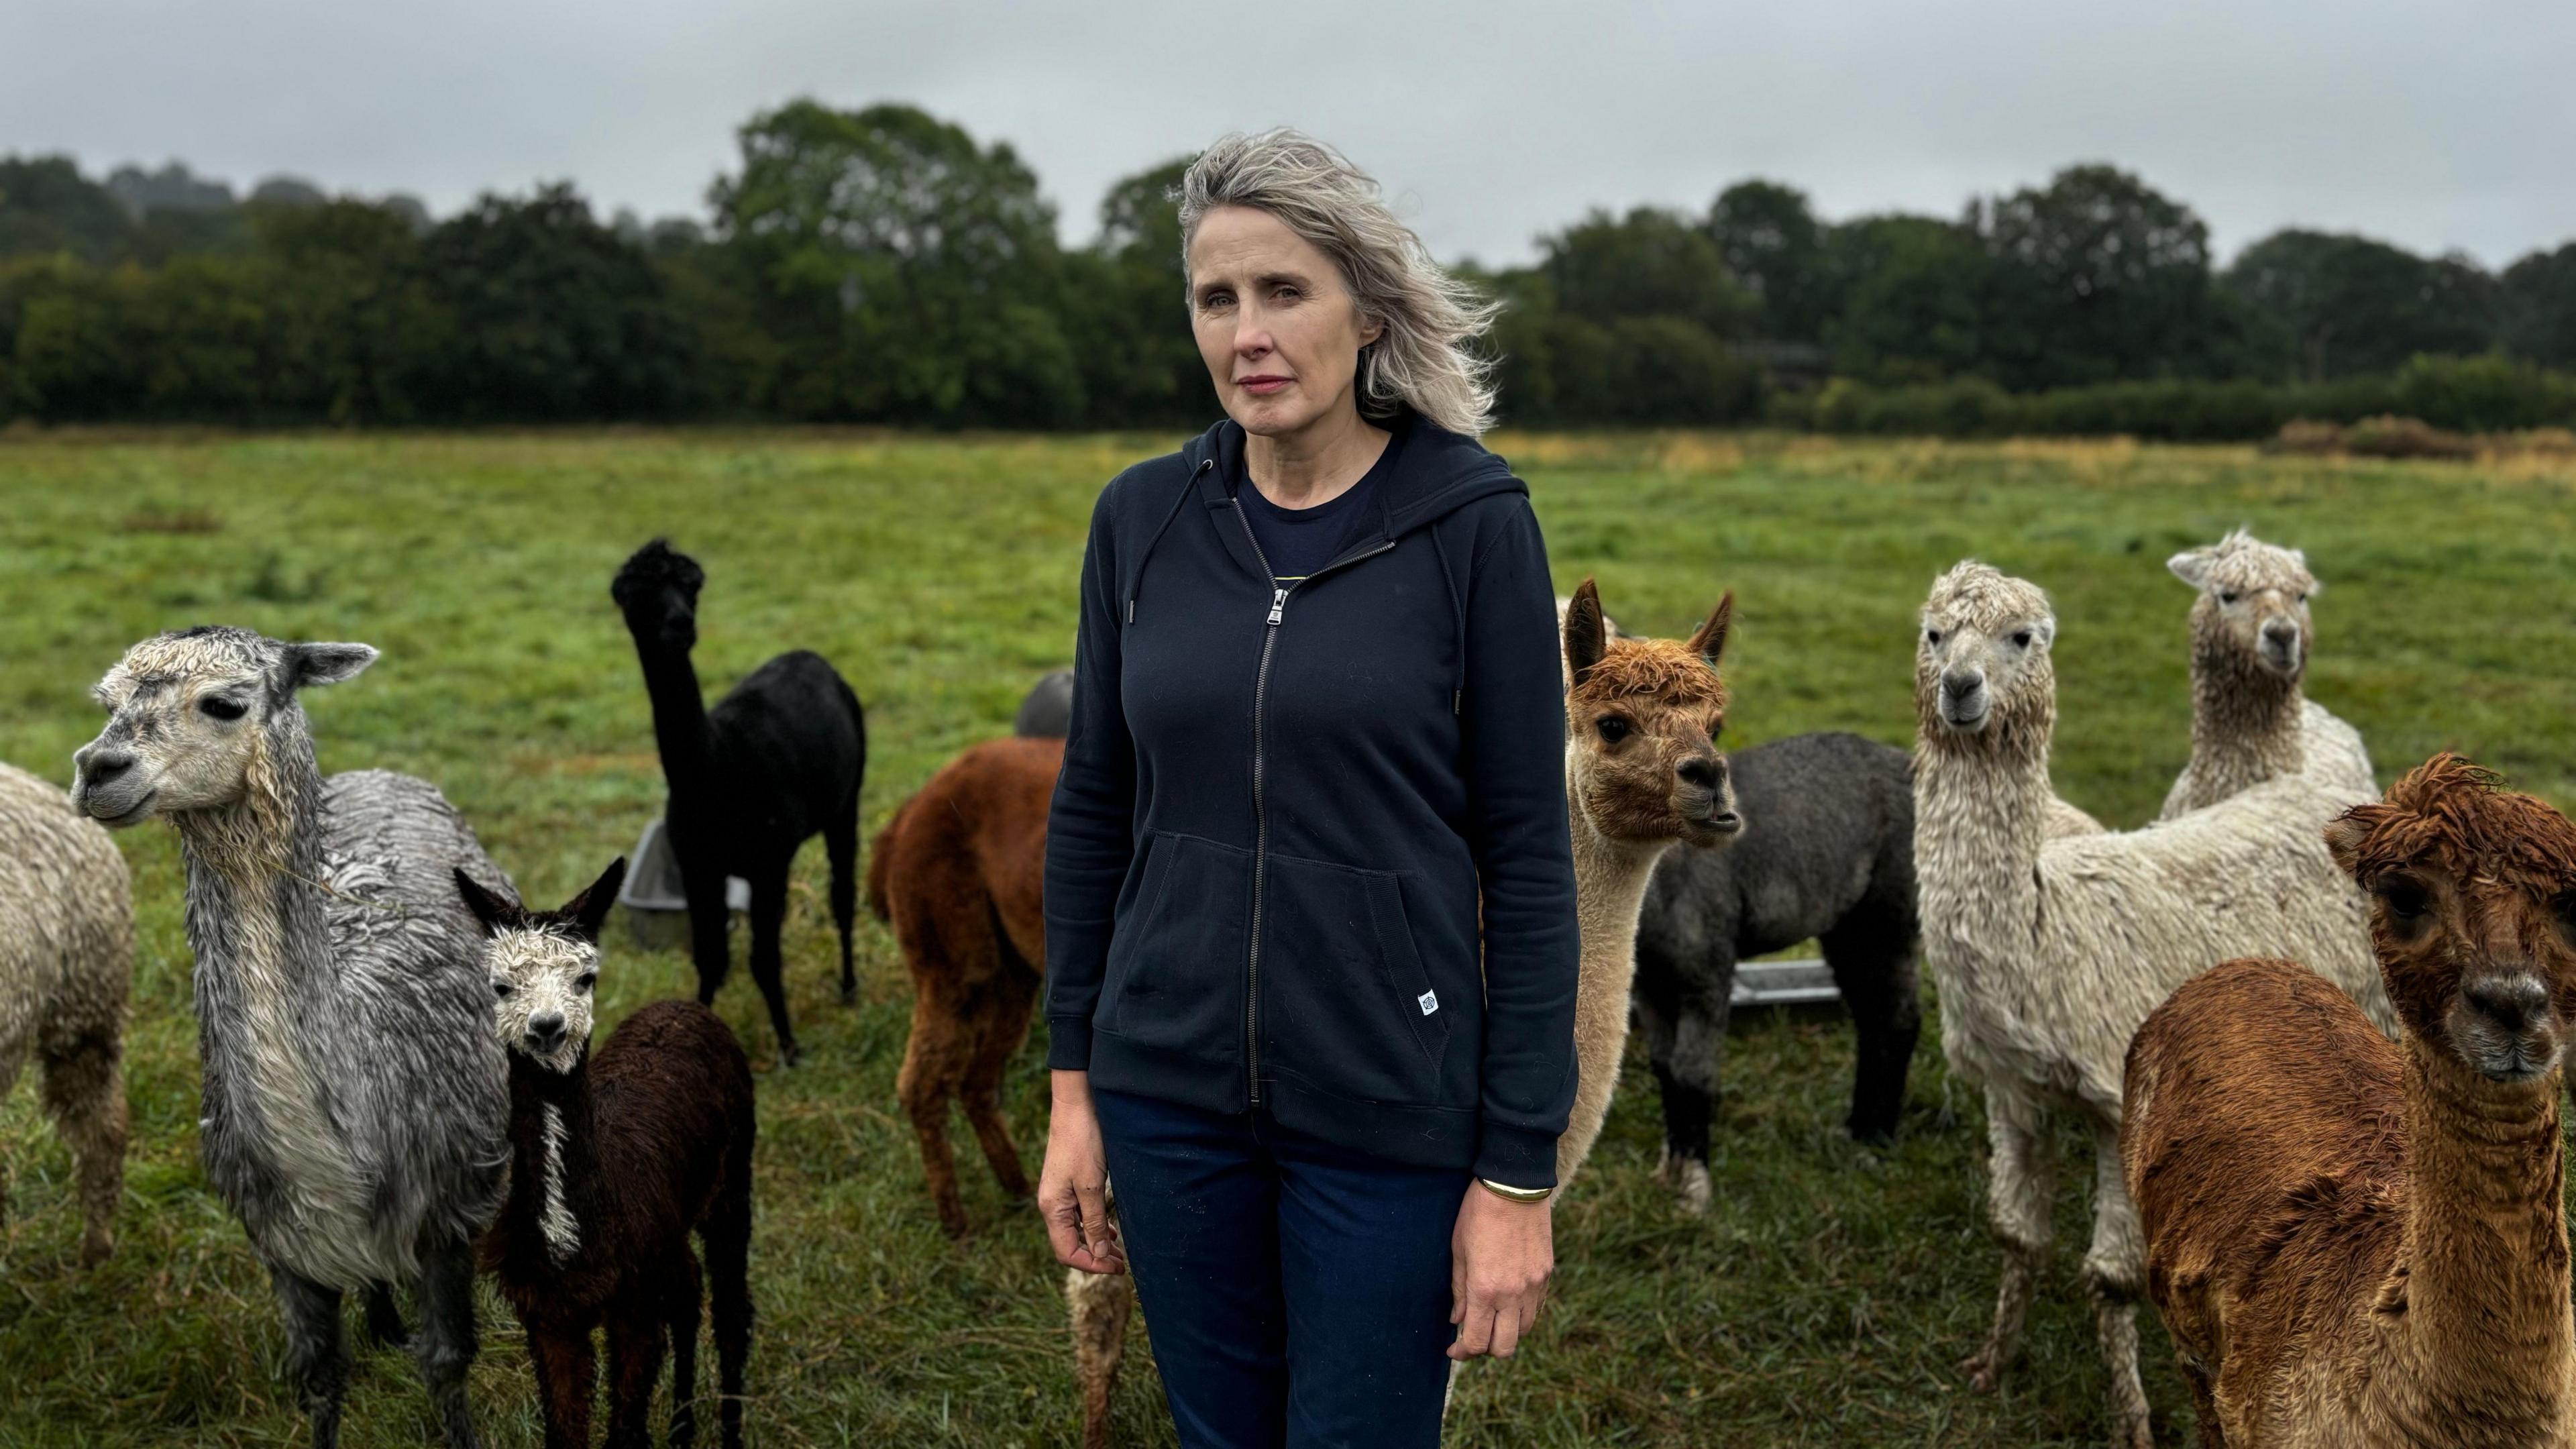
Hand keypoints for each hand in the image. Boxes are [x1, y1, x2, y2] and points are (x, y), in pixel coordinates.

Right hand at [1038, 1070, 1124, 1274]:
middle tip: (1122, 1263)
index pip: (1066, 1251)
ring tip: (1119, 1252)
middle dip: (1095, 1257)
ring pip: (1076, 1229)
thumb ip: (1093, 1221)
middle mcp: (1052, 1204)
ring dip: (1096, 1242)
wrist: (1077, 1105)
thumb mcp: (1091, 1186)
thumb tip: (1096, 1253)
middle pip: (1070, 1244)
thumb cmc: (1083, 1142)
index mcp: (1052, 1208)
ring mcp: (1060, 1193)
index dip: (1091, 1265)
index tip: (1117, 1268)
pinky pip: (1079, 1214)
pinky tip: (1110, 1229)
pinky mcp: (1069, 1182)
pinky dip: (1094, 1225)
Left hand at [1447, 1182, 1552, 1359]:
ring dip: (1505, 1332)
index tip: (1453, 1349)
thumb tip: (1457, 1320)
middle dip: (1486, 1349)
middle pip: (1504, 1348)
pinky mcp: (1546, 1275)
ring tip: (1491, 1318)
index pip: (1476, 1341)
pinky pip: (1536, 1309)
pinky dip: (1521, 1315)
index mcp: (1485, 1289)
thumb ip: (1458, 1290)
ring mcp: (1534, 1286)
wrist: (1514, 1185)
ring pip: (1523, 1331)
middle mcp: (1512, 1294)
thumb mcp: (1458, 1250)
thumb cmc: (1478, 1214)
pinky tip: (1508, 1303)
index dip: (1462, 1352)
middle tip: (1472, 1336)